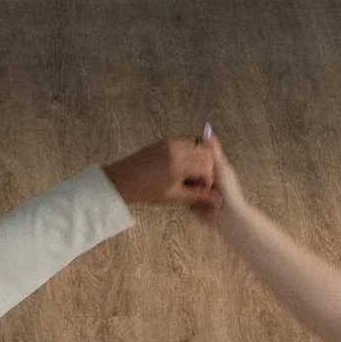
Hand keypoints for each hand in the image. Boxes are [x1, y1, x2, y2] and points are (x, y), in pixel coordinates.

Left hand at [104, 135, 221, 210]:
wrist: (122, 180)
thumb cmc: (146, 190)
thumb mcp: (174, 196)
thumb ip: (198, 196)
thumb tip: (217, 201)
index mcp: (178, 164)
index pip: (207, 166)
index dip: (208, 180)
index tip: (202, 189)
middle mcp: (176, 148)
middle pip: (206, 153)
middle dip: (207, 167)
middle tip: (198, 181)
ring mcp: (171, 141)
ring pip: (199, 144)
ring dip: (200, 158)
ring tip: (191, 174)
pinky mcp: (166, 140)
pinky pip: (187, 141)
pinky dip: (192, 151)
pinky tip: (185, 166)